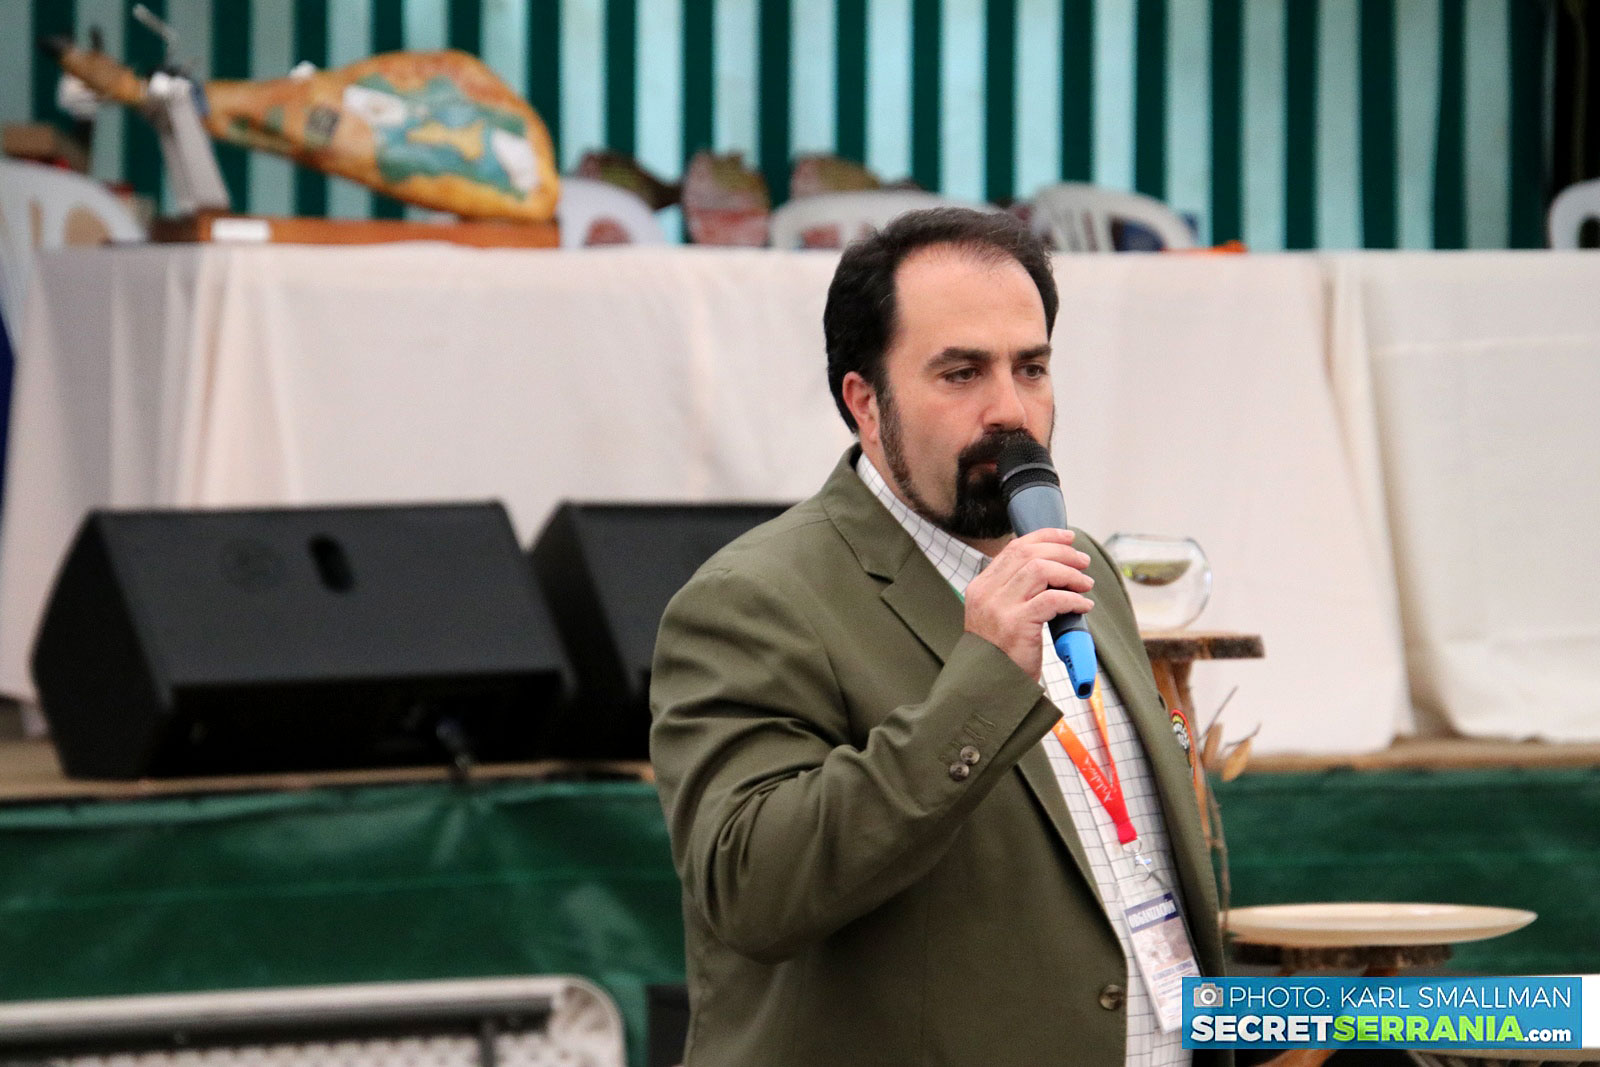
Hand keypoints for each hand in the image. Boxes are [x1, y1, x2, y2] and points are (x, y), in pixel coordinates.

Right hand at [963, 529, 1093, 679]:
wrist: (988, 688)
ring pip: (1041, 570)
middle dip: (1062, 552)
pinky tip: (1083, 606)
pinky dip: (1073, 599)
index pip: (1014, 548)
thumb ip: (1014, 592)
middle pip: (1029, 554)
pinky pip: (1053, 599)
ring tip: (1085, 583)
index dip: (1044, 537)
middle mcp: (987, 593)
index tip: (1067, 538)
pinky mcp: (1017, 625)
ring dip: (1070, 574)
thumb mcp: (998, 616)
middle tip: (1082, 561)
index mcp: (981, 587)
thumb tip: (1052, 570)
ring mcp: (1000, 608)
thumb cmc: (1000, 654)